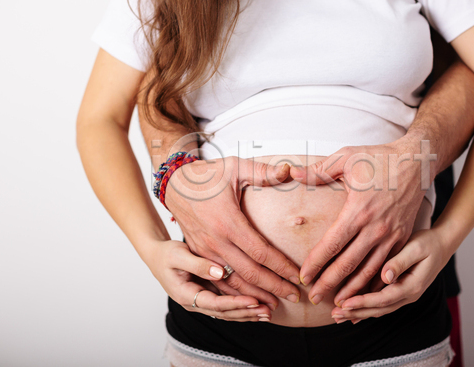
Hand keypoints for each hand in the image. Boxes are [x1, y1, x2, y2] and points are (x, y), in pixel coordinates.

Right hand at [142, 239, 272, 321]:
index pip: (214, 303)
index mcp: (185, 294)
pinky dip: (243, 308)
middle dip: (246, 313)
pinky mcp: (208, 295)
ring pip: (227, 313)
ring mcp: (202, 301)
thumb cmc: (166, 253)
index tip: (253, 301)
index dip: (235, 303)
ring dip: (248, 314)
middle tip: (267, 311)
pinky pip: (227, 306)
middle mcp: (194, 303)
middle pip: (224, 313)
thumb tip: (220, 272)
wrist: (156, 256)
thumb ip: (198, 264)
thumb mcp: (178, 255)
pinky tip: (258, 307)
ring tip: (268, 313)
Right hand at [165, 156, 300, 308]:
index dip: (282, 267)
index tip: (299, 277)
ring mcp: (205, 251)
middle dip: (274, 287)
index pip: (261, 253)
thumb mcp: (235, 168)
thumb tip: (288, 170)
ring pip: (232, 282)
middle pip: (250, 273)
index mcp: (228, 223)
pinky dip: (234, 294)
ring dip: (255, 296)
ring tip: (274, 306)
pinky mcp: (198, 255)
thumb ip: (263, 172)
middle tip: (294, 297)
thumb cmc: (207, 175)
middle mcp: (216, 242)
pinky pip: (217, 281)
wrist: (173, 183)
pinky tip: (248, 300)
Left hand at [289, 138, 434, 305]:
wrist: (417, 161)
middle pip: (348, 264)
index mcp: (358, 211)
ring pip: (369, 270)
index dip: (316, 263)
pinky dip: (375, 282)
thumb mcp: (347, 157)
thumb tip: (293, 172)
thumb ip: (319, 170)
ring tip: (338, 303)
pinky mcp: (403, 238)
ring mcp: (392, 235)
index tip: (304, 276)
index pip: (332, 245)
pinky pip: (387, 266)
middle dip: (329, 284)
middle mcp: (376, 228)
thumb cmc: (380, 158)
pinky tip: (365, 291)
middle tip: (314, 298)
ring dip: (352, 289)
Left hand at [330, 228, 453, 323]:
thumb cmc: (428, 243)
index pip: (383, 298)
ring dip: (358, 313)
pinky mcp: (400, 291)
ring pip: (379, 309)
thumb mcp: (416, 247)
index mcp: (412, 286)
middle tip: (335, 315)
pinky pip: (381, 304)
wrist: (441, 244)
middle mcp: (409, 295)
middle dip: (356, 313)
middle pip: (379, 309)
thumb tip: (386, 276)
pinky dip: (366, 309)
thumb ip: (400, 261)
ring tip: (338, 316)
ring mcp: (405, 295)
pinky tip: (352, 312)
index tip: (345, 303)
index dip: (363, 302)